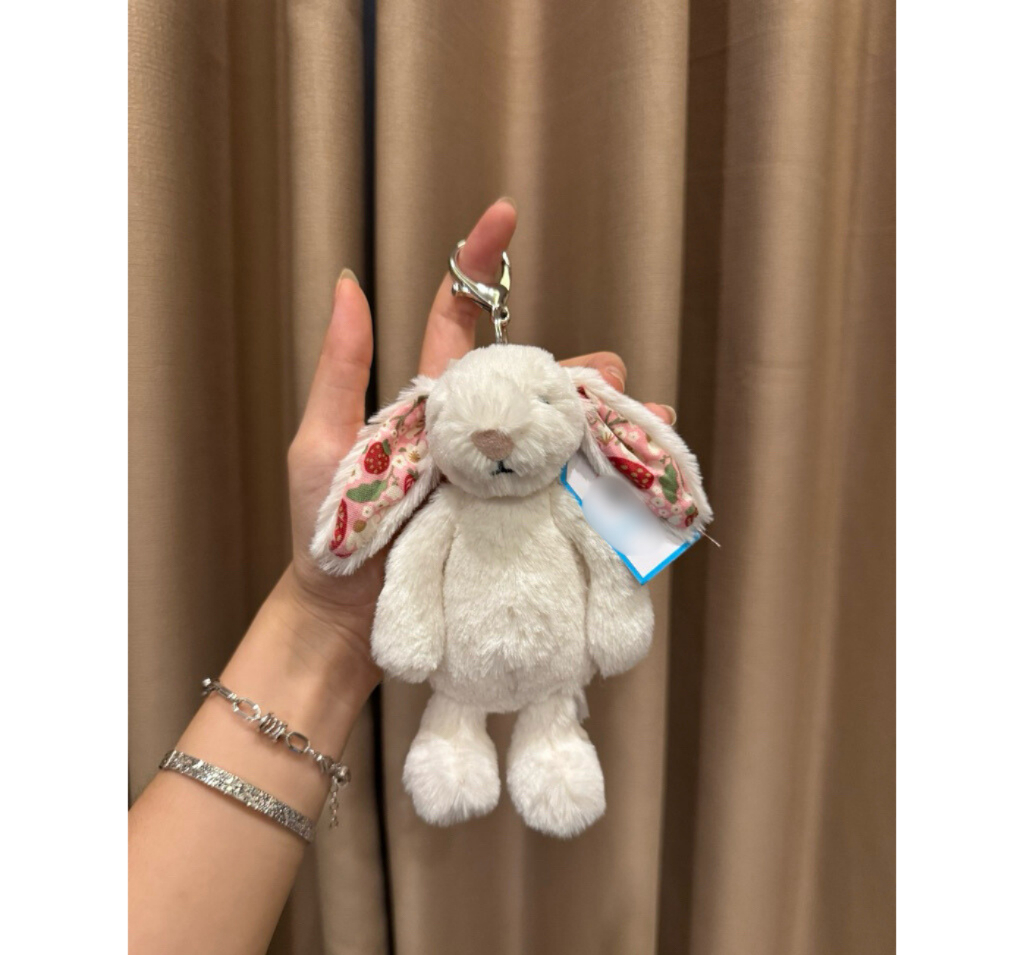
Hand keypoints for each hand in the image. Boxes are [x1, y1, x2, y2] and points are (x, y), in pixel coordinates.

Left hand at [281, 199, 674, 703]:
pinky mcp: (518, 527)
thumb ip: (342, 367)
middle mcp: (472, 435)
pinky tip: (640, 474)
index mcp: (429, 402)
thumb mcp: (322, 443)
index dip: (479, 265)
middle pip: (532, 384)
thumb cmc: (324, 533)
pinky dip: (611, 481)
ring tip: (643, 416)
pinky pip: (571, 495)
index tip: (503, 214)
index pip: (459, 322)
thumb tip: (346, 278)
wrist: (343, 620)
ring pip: (563, 437)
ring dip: (607, 422)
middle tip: (606, 374)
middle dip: (574, 370)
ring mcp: (499, 481)